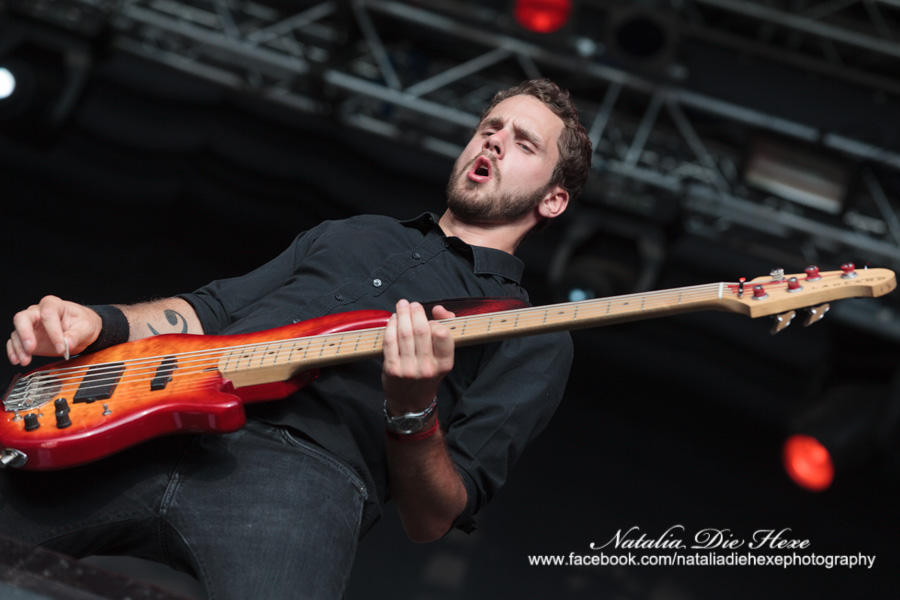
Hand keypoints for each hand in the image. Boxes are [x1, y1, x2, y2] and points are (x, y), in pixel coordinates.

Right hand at [7, 296, 101, 366]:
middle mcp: (38, 313)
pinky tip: (17, 359)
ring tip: (25, 360)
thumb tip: (67, 344)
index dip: (53, 332)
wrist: (81, 328)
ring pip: (17, 333)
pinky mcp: (28, 338)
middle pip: (23, 318)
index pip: (48, 315)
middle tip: (31, 348)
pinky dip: (14, 351)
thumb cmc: (82, 322)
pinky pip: (15, 342)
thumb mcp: (86, 327)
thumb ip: (76, 335)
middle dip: (25, 334)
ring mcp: (31, 325)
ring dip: (20, 348)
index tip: (61, 347)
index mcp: (53, 305)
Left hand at [382, 300, 455, 414]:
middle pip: (421, 331)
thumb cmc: (428, 372)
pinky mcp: (392, 370)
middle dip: (416, 312)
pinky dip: (391, 327)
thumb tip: (439, 309)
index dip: (436, 322)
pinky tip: (393, 320)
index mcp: (444, 364)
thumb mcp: (443, 356)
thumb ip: (446, 328)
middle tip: (412, 304)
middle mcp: (428, 368)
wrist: (411, 400)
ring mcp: (408, 370)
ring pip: (405, 334)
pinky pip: (390, 342)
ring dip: (402, 315)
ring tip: (402, 305)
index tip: (431, 316)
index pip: (443, 336)